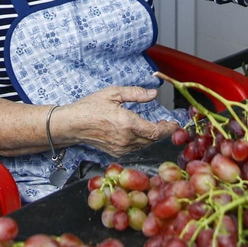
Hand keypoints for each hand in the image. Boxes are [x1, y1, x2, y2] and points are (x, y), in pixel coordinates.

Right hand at [51, 85, 179, 157]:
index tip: (174, 124)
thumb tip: (153, 93)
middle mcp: (126, 139)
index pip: (156, 131)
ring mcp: (121, 148)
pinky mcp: (116, 153)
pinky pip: (135, 148)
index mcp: (128, 123)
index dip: (169, 129)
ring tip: (154, 127)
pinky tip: (139, 133)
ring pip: (145, 145)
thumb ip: (136, 93)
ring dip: (152, 137)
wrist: (72, 124)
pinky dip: (141, 141)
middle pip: (153, 139)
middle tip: (166, 123)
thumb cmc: (90, 107)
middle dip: (162, 132)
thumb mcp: (113, 93)